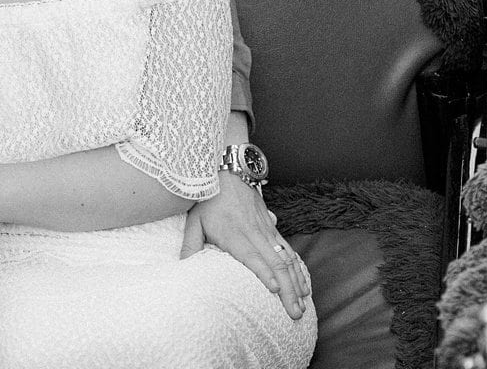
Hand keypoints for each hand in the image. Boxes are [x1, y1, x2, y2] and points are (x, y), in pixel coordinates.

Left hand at [182, 174, 310, 318]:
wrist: (228, 173)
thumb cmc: (208, 200)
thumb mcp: (194, 220)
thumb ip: (190, 244)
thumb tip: (183, 266)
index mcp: (234, 234)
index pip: (252, 256)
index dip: (264, 272)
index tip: (275, 289)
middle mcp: (254, 234)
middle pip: (275, 264)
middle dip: (288, 290)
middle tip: (294, 313)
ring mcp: (266, 231)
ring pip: (286, 260)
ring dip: (296, 283)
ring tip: (302, 305)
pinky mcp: (272, 229)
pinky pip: (288, 251)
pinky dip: (297, 269)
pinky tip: (303, 284)